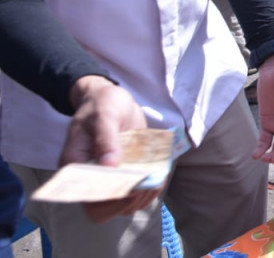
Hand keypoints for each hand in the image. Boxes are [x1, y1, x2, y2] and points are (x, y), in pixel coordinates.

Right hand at [61, 76, 158, 222]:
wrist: (111, 100)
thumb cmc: (103, 105)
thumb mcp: (105, 115)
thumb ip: (105, 139)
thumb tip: (109, 166)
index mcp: (75, 166)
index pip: (88, 198)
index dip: (110, 199)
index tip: (133, 185)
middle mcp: (89, 179)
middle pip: (104, 210)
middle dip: (129, 201)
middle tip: (148, 182)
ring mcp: (108, 180)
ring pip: (123, 206)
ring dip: (144, 196)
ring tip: (156, 177)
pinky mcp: (124, 176)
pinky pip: (137, 195)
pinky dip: (151, 189)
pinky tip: (159, 175)